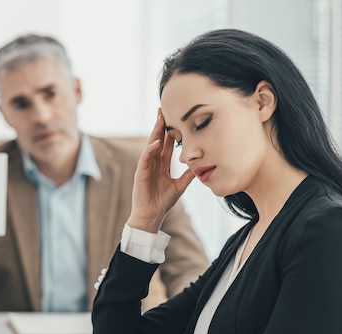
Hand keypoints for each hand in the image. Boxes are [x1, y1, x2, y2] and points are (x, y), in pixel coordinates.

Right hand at [127, 110, 195, 232]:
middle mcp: (153, 163)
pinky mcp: (140, 173)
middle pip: (157, 139)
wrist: (151, 216)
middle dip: (160, 125)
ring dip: (154, 132)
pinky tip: (155, 142)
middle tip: (163, 109)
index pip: (166, 144)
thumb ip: (188, 175)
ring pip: (151, 145)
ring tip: (159, 119)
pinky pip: (145, 159)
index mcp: (162, 165)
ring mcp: (146, 166)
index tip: (175, 117)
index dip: (170, 131)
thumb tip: (200, 166)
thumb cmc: (163, 202)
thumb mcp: (180, 186)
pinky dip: (150, 150)